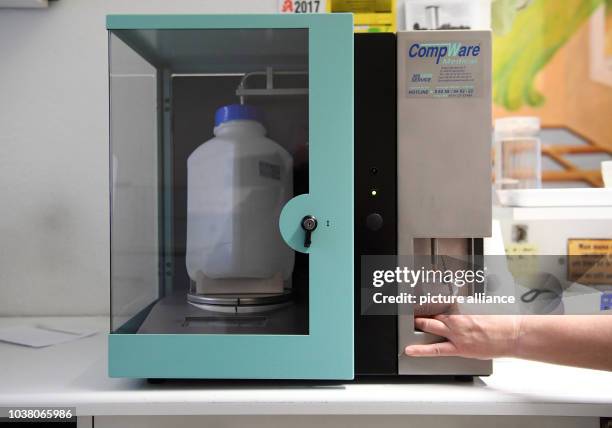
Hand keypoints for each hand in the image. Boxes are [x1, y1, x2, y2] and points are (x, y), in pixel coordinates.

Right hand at [404, 315, 522, 358]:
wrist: (512, 334)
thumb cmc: (498, 345)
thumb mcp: (474, 352)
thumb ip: (460, 346)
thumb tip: (453, 341)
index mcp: (458, 347)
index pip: (433, 349)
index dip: (419, 350)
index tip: (409, 349)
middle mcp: (457, 332)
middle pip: (430, 325)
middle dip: (419, 323)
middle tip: (414, 321)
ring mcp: (461, 318)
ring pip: (439, 314)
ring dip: (432, 314)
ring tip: (427, 312)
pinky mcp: (467, 308)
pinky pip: (452, 305)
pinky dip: (448, 306)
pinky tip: (447, 303)